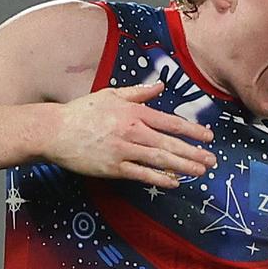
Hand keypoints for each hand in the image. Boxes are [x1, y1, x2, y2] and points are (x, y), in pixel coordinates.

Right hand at [47, 82, 215, 187]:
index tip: (208, 137)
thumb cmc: (82, 111)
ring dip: (183, 166)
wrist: (55, 131)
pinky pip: (141, 174)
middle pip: (170, 143)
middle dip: (194, 152)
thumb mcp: (111, 95)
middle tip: (212, 160)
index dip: (192, 130)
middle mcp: (132, 131)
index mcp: (133, 112)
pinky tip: (173, 182)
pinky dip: (159, 178)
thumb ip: (138, 92)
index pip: (170, 122)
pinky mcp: (113, 168)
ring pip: (160, 160)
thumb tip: (160, 86)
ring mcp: (123, 151)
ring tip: (200, 171)